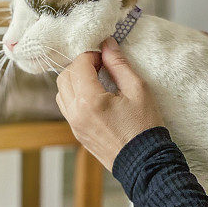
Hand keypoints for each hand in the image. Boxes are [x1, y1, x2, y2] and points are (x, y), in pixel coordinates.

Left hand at [56, 36, 163, 171]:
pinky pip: (67, 108)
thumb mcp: (138, 90)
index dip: (91, 54)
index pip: (79, 66)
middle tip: (101, 64)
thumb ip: (119, 65)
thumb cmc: (145, 126)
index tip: (105, 54)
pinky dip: (75, 96)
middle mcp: (76, 113)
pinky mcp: (78, 134)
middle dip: (80, 66)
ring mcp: (75, 125)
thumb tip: (107, 44)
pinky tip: (95, 96)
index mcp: (90, 101)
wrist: (145, 162)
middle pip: (64, 77)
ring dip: (75, 81)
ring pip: (62, 93)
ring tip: (97, 80)